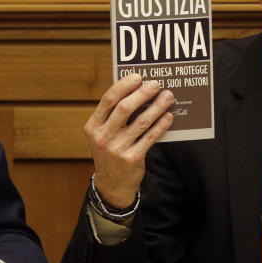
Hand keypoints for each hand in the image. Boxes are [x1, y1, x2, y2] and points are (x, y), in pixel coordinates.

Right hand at [85, 74, 174, 208]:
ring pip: (141, 122)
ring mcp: (117, 149)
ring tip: (167, 97)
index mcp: (93, 126)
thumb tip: (136, 91)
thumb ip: (113, 116)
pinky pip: (150, 137)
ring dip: (157, 106)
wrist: (112, 185)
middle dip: (143, 93)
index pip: (108, 100)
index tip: (138, 77)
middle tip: (156, 84)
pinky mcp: (132, 159)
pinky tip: (168, 116)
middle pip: (124, 108)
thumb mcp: (103, 134)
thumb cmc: (110, 153)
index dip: (124, 86)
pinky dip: (161, 125)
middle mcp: (103, 137)